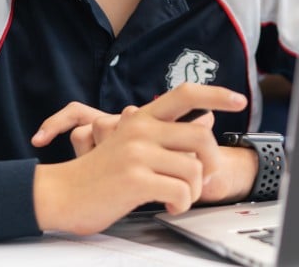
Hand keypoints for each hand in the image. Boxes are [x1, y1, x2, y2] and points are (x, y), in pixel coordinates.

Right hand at [32, 83, 247, 233]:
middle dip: (212, 162)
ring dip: (193, 191)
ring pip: (194, 170)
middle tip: (204, 178)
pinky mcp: (135, 179)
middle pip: (201, 137)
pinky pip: (181, 192)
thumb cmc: (98, 174)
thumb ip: (163, 134)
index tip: (239, 100)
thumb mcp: (129, 144)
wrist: (59, 194)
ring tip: (179, 197)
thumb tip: (206, 122)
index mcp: (140, 118)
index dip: (216, 94)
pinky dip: (182, 205)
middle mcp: (140, 129)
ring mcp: (138, 153)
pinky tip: (170, 206)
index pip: (185, 93)